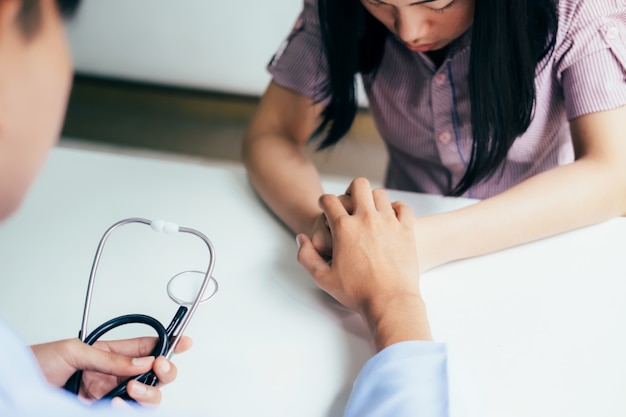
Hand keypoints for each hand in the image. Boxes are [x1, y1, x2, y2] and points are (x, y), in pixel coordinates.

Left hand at [30, 336, 192, 405]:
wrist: (15, 392)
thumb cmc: (35, 365)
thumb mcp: (72, 351)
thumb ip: (109, 357)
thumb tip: (141, 362)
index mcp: (109, 353)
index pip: (146, 347)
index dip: (168, 343)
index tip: (184, 341)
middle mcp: (113, 375)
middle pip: (155, 374)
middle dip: (165, 370)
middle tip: (159, 368)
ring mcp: (109, 396)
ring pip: (147, 397)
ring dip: (148, 392)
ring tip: (132, 389)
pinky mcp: (102, 412)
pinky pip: (129, 412)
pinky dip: (130, 408)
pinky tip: (119, 403)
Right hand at [297, 177, 431, 349]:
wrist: (391, 302)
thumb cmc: (357, 292)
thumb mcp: (323, 278)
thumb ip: (306, 256)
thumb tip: (301, 238)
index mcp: (344, 229)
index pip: (329, 200)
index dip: (324, 201)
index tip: (325, 208)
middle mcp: (366, 219)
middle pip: (359, 185)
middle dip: (351, 190)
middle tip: (350, 203)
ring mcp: (389, 222)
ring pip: (380, 194)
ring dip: (373, 200)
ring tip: (370, 212)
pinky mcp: (406, 230)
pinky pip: (403, 207)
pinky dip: (396, 209)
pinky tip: (391, 218)